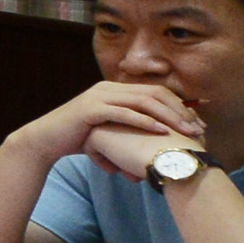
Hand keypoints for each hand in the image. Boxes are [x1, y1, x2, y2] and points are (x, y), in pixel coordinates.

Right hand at [43, 82, 199, 169]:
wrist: (44, 140)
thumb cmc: (75, 139)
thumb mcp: (106, 132)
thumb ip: (125, 135)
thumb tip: (146, 154)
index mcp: (115, 90)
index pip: (155, 92)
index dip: (179, 106)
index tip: (197, 124)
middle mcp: (108, 88)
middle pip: (154, 93)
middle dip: (180, 111)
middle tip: (198, 128)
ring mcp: (99, 97)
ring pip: (143, 101)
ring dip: (168, 116)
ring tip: (185, 130)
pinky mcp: (90, 110)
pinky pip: (123, 113)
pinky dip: (144, 121)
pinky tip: (160, 131)